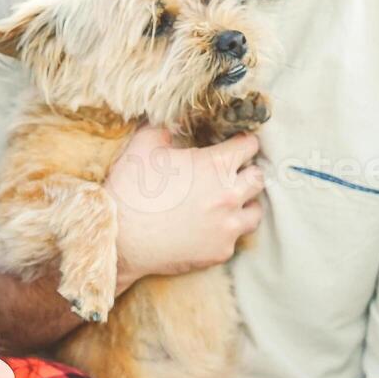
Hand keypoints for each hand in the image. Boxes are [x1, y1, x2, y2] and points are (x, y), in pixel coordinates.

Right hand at [106, 126, 264, 288]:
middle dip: (247, 173)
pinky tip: (210, 229)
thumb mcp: (144, 145)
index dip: (242, 143)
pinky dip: (226, 233)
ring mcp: (228, 226)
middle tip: (232, 175)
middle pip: (258, 178)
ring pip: (255, 211)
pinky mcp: (220, 251)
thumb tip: (174, 126)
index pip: (250, 146)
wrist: (120, 239)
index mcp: (216, 164)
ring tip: (229, 204)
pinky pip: (235, 239)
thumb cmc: (131, 190)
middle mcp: (230, 195)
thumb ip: (166, 129)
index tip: (235, 147)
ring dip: (245, 204)